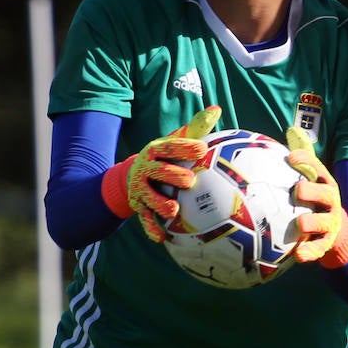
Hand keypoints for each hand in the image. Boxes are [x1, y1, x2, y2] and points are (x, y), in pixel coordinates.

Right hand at [102, 106, 220, 241]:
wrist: (132, 177)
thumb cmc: (164, 158)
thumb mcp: (175, 141)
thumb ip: (195, 129)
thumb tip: (216, 109)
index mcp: (156, 151)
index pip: (170, 146)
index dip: (185, 147)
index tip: (202, 149)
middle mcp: (145, 169)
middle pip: (158, 171)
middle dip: (172, 175)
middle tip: (189, 180)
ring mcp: (141, 189)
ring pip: (149, 197)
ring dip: (160, 203)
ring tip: (173, 210)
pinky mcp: (139, 207)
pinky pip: (145, 219)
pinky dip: (152, 229)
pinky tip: (162, 239)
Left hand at [285, 126, 347, 267]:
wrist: (340, 235)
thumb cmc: (317, 201)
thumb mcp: (313, 179)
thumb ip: (304, 157)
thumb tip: (293, 128)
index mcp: (324, 183)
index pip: (317, 169)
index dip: (305, 162)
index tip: (290, 158)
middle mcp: (330, 202)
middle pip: (325, 193)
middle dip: (312, 191)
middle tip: (298, 191)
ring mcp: (329, 223)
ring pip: (322, 222)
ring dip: (311, 222)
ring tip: (300, 223)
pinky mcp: (326, 243)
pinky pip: (318, 248)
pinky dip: (310, 252)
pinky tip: (298, 255)